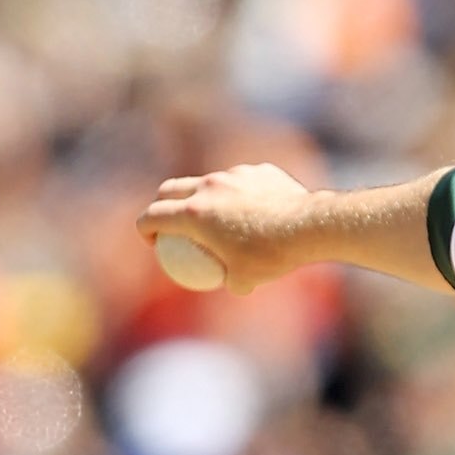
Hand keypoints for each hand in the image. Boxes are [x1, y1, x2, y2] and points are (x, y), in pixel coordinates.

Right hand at [137, 163, 327, 294]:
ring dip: (203, 198)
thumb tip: (227, 283)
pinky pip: (240, 181)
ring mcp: (233, 174)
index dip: (144, 229)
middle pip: (169, 189)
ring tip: (218, 219)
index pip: (152, 216)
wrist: (310, 226)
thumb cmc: (273, 256)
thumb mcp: (246, 281)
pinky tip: (256, 212)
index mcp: (194, 213)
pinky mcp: (257, 170)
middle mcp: (208, 187)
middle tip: (171, 224)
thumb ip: (229, 282)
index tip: (154, 242)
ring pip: (207, 181)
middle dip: (161, 204)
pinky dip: (239, 195)